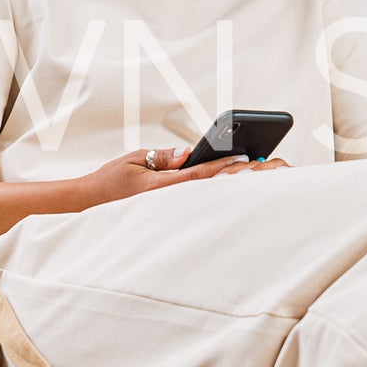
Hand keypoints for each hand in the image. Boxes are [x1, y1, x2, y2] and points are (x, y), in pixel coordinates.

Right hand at [79, 148, 289, 207]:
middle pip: (215, 186)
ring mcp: (172, 208)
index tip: (249, 157)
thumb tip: (188, 154)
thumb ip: (162, 158)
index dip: (224, 166)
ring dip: (242, 184)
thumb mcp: (133, 161)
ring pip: (214, 195)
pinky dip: (227, 192)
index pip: (199, 174)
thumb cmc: (111, 181)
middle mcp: (170, 200)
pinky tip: (247, 185)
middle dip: (245, 175)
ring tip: (271, 173)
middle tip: (276, 166)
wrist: (89, 205)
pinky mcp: (172, 211)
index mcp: (160, 187)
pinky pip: (204, 201)